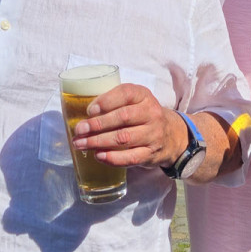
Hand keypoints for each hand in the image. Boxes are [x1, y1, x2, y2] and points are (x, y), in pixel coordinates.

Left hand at [71, 84, 186, 167]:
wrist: (171, 135)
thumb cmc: (142, 115)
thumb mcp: (134, 101)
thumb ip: (114, 103)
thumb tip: (84, 115)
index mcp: (143, 96)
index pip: (126, 93)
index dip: (106, 101)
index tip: (89, 110)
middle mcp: (151, 113)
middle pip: (123, 117)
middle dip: (97, 124)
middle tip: (79, 130)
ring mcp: (153, 134)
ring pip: (124, 138)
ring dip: (99, 141)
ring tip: (81, 144)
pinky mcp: (151, 154)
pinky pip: (131, 157)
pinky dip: (113, 158)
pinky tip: (98, 155)